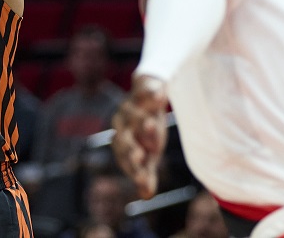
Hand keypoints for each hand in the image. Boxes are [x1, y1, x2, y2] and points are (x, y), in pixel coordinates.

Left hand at [110, 75, 168, 199]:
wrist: (149, 96)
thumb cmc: (147, 131)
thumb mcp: (149, 154)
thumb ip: (146, 173)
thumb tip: (146, 196)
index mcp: (123, 142)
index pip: (125, 158)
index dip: (133, 169)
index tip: (142, 181)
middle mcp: (122, 124)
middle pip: (125, 137)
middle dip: (131, 146)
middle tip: (140, 155)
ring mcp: (131, 104)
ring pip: (133, 114)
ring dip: (142, 119)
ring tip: (151, 125)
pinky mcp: (142, 88)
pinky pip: (146, 89)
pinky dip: (152, 92)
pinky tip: (160, 96)